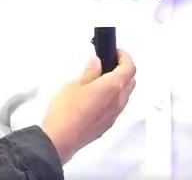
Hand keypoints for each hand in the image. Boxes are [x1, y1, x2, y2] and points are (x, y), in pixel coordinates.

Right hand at [40, 49, 135, 163]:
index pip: (129, 67)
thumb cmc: (66, 111)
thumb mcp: (75, 83)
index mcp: (113, 86)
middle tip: (109, 63)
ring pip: (125, 95)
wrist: (60, 139)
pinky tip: (97, 96)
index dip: (125, 56)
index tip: (115, 52)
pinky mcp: (108, 124)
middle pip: (130, 81)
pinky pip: (117, 106)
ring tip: (101, 79)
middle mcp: (118, 101)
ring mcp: (114, 114)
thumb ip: (90, 71)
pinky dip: (113, 97)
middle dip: (123, 69)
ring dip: (119, 84)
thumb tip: (96, 63)